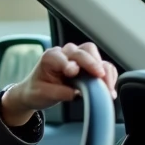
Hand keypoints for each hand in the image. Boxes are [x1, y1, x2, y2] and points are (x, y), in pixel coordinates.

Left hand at [0, 42, 118, 126]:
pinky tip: (109, 87)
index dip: (70, 64)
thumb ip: (60, 93)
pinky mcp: (87, 65)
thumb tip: (78, 94)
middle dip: (93, 63)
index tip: (74, 72)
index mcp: (50, 57)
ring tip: (107, 86)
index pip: (63, 57)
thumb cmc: (37, 91)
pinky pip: (102, 65)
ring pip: (95, 55)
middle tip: (100, 77)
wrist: (35, 93)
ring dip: (104, 69)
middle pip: (84, 50)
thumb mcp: (43, 94)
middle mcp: (65, 53)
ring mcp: (77, 58)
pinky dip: (108, 75)